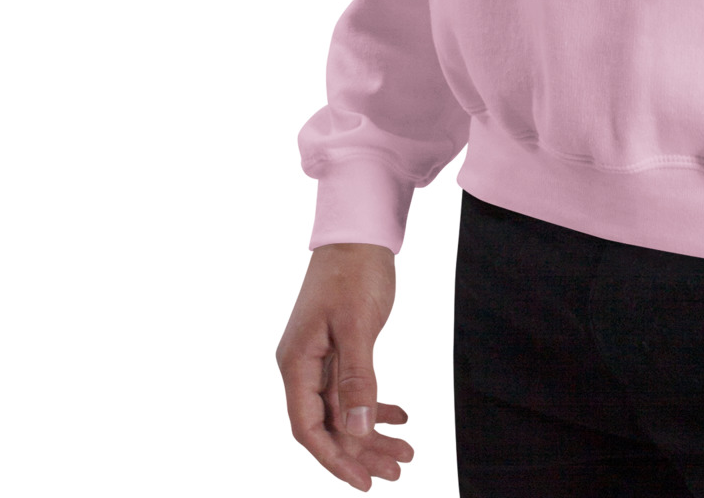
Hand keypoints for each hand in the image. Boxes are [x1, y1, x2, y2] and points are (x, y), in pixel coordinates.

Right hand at [276, 242, 415, 488]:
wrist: (359, 231)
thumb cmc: (354, 271)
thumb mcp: (358, 324)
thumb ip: (357, 378)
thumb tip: (357, 430)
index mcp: (296, 362)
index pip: (308, 428)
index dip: (335, 459)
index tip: (364, 482)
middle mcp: (302, 366)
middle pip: (329, 425)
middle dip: (362, 452)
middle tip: (398, 472)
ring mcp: (319, 358)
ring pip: (343, 411)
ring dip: (372, 433)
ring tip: (407, 453)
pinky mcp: (338, 349)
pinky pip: (352, 390)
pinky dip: (375, 405)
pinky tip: (402, 416)